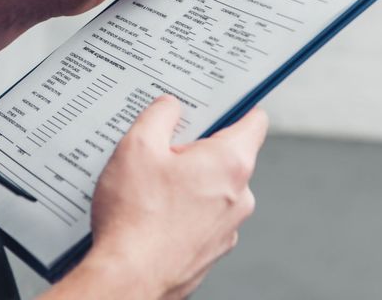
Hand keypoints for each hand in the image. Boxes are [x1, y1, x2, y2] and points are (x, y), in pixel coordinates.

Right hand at [84, 96, 267, 298]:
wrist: (127, 278)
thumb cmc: (135, 217)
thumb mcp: (137, 146)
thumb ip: (159, 115)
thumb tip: (170, 106)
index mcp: (230, 163)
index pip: (254, 121)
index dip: (236, 107)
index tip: (220, 103)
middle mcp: (239, 197)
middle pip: (225, 156)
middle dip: (194, 149)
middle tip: (159, 150)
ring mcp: (227, 228)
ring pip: (211, 189)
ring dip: (186, 183)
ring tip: (147, 187)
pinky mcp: (210, 251)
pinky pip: (200, 218)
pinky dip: (180, 212)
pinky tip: (149, 213)